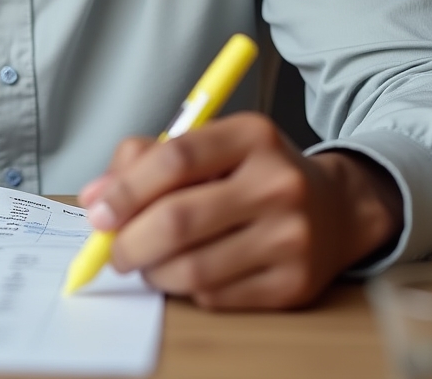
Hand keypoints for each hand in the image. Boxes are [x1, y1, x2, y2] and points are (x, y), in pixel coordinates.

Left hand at [78, 112, 402, 309]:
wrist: (336, 209)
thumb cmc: (251, 172)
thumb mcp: (208, 144)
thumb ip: (145, 159)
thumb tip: (95, 198)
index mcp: (251, 135)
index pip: (175, 158)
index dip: (126, 188)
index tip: (98, 210)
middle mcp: (277, 183)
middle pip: (179, 219)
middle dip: (130, 241)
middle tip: (112, 249)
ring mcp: (291, 237)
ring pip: (193, 268)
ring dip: (153, 270)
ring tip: (146, 260)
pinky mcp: (295, 285)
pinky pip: (217, 296)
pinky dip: (186, 288)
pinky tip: (186, 271)